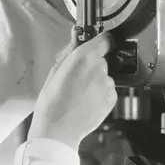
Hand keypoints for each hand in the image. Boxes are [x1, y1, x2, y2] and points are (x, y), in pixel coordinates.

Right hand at [28, 32, 117, 149]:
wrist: (58, 129)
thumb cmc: (52, 101)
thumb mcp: (56, 70)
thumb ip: (70, 50)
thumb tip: (76, 35)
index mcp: (84, 57)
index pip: (106, 39)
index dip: (102, 42)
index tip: (99, 45)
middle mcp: (100, 68)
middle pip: (102, 61)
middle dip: (93, 66)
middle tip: (77, 79)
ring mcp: (108, 84)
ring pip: (105, 77)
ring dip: (97, 82)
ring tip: (80, 94)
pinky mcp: (112, 99)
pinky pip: (108, 91)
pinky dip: (100, 94)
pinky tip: (86, 101)